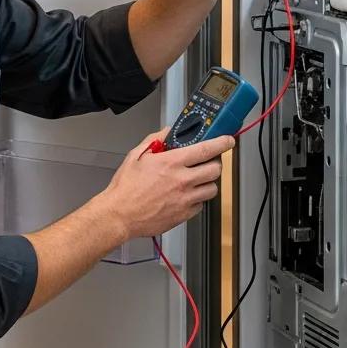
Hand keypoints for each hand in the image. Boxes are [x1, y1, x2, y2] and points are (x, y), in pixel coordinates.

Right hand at [100, 130, 232, 239]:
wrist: (119, 215)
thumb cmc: (125, 189)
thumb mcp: (135, 156)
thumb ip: (154, 140)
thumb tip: (167, 132)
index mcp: (172, 163)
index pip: (207, 149)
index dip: (222, 143)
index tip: (227, 141)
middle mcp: (182, 181)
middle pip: (216, 169)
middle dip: (214, 163)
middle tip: (206, 162)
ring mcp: (185, 199)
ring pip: (212, 188)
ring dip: (207, 182)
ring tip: (196, 181)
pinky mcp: (184, 214)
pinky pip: (201, 205)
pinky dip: (197, 199)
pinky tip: (185, 196)